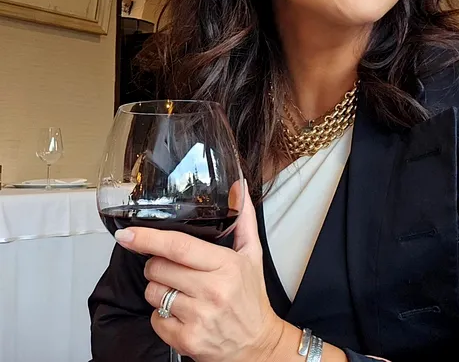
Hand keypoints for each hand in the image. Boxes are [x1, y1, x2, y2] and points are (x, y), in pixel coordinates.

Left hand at [115, 183, 283, 361]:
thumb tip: (240, 186)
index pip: (179, 247)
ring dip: (159, 290)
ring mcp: (199, 318)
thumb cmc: (251, 297)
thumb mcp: (252, 254)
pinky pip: (155, 319)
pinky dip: (162, 316)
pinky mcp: (188, 341)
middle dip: (156, 264)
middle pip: (158, 268)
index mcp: (226, 265)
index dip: (149, 238)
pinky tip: (181, 313)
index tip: (127, 234)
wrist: (258, 344)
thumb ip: (243, 218)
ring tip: (181, 292)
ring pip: (153, 293)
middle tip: (172, 268)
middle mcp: (213, 291)